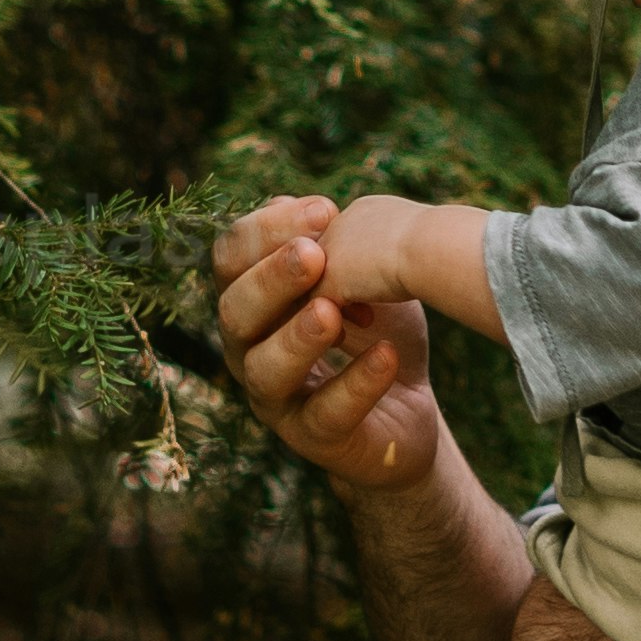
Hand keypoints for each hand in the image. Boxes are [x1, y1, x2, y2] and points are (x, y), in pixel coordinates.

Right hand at [211, 196, 445, 500]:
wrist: (410, 401)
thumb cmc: (372, 326)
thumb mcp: (356, 275)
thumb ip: (326, 242)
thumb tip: (286, 202)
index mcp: (250, 300)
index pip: (231, 258)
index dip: (266, 230)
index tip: (325, 211)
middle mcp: (247, 348)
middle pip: (234, 311)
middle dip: (271, 279)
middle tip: (314, 254)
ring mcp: (274, 398)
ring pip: (264, 368)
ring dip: (296, 337)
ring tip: (332, 312)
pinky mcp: (313, 438)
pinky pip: (325, 412)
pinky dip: (356, 382)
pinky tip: (385, 356)